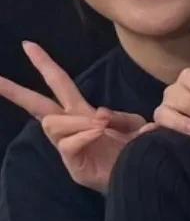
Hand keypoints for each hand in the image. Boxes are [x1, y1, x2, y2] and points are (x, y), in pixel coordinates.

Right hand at [0, 41, 147, 191]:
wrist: (143, 176)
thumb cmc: (137, 150)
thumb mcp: (134, 124)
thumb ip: (120, 115)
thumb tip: (98, 113)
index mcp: (81, 112)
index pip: (59, 83)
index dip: (45, 63)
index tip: (28, 44)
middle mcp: (70, 126)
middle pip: (36, 104)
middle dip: (15, 91)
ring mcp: (69, 146)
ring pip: (53, 123)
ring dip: (76, 121)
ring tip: (101, 127)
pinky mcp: (73, 164)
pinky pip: (67, 143)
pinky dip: (83, 135)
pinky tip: (98, 134)